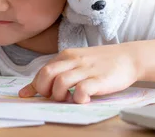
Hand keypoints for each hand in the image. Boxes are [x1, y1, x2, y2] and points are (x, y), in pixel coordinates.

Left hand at [18, 44, 141, 103]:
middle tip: (52, 97)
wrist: (129, 57)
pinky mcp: (100, 79)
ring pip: (61, 82)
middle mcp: (74, 61)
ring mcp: (87, 70)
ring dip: (60, 95)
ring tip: (69, 98)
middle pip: (47, 74)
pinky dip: (78, 98)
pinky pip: (82, 90)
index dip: (34, 85)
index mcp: (67, 55)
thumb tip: (35, 86)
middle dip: (43, 89)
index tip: (26, 95)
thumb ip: (59, 71)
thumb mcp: (78, 61)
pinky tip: (83, 99)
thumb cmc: (101, 62)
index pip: (43, 70)